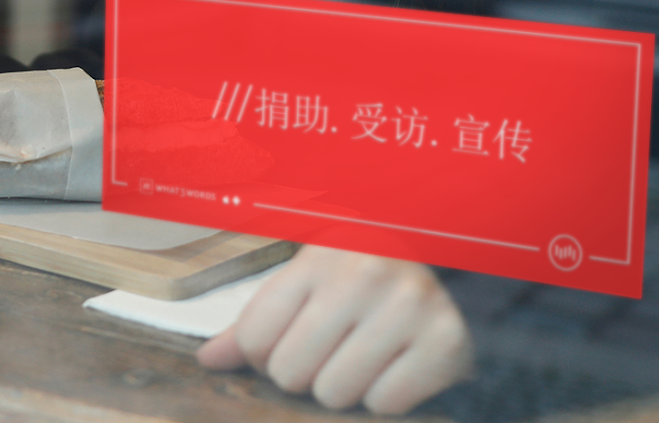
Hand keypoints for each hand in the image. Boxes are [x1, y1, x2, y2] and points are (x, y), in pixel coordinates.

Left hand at [197, 245, 472, 413]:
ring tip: (364, 356)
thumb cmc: (361, 283)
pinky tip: (396, 365)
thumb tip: (207, 361)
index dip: (264, 355)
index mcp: (320, 254)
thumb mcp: (305, 285)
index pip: (254, 339)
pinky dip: (386, 397)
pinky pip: (385, 404)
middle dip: (305, 374)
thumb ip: (254, 324)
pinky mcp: (445, 341)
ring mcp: (409, 306)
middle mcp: (364, 273)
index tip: (292, 339)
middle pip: (290, 372)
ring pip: (335, 394)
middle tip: (332, 350)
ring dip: (344, 388)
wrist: (451, 275)